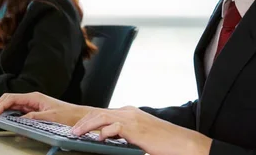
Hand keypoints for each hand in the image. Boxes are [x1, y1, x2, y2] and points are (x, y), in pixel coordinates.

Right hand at [0, 92, 92, 125]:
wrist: (79, 117)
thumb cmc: (69, 115)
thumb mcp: (51, 117)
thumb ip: (34, 117)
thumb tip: (20, 120)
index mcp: (34, 97)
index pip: (11, 99)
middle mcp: (32, 99)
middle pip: (8, 101)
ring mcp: (32, 105)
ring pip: (11, 106)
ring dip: (0, 111)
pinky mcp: (34, 111)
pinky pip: (17, 112)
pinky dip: (7, 115)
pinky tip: (3, 120)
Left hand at [71, 106, 211, 154]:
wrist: (183, 143)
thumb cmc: (164, 142)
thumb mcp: (140, 135)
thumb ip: (124, 134)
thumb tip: (107, 137)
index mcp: (130, 113)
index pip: (103, 112)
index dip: (89, 119)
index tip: (78, 126)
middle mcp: (129, 112)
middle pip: (99, 112)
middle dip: (83, 121)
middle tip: (72, 130)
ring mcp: (132, 119)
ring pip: (102, 116)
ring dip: (87, 125)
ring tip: (76, 133)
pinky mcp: (136, 129)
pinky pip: (114, 127)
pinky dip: (104, 131)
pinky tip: (98, 137)